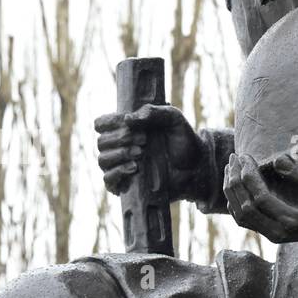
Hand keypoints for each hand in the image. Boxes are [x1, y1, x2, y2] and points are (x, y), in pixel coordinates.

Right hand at [93, 105, 207, 199]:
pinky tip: (134, 168)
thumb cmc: (184, 141)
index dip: (108, 123)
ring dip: (119, 155)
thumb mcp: (173, 119)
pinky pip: (108, 180)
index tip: (127, 123)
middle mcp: (120, 147)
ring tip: (141, 153)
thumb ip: (153, 112)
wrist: (197, 168)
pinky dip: (117, 172)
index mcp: (126, 129)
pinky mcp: (126, 185)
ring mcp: (122, 167)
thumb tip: (128, 120)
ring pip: (102, 160)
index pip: (101, 124)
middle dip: (120, 139)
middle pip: (101, 142)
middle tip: (144, 140)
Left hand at [223, 154, 297, 243]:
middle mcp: (281, 233)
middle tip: (234, 157)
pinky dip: (237, 201)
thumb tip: (278, 160)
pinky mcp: (276, 230)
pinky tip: (237, 183)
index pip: (260, 199)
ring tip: (231, 166)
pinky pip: (248, 219)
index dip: (248, 176)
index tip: (245, 155)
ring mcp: (277, 234)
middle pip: (245, 210)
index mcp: (293, 223)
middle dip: (235, 182)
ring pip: (242, 216)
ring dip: (233, 191)